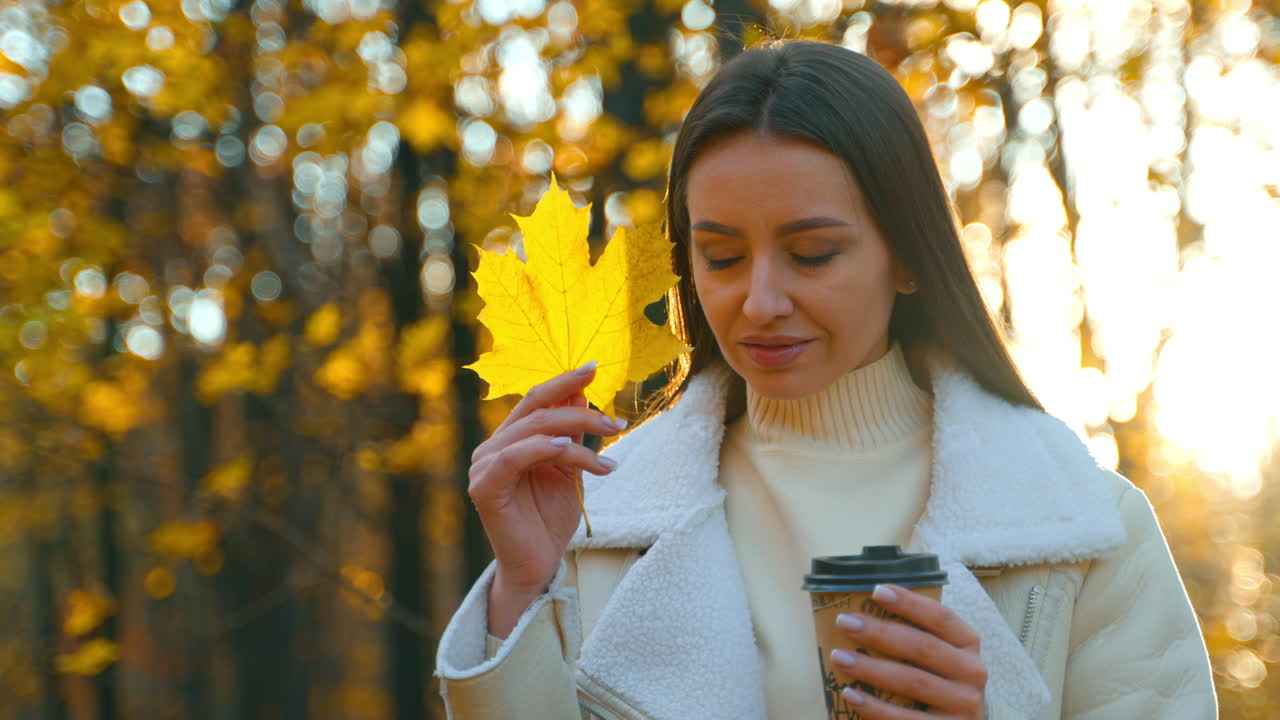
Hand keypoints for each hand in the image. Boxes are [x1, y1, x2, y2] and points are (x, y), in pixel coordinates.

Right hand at [468, 361, 626, 634]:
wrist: (540, 565)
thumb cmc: (552, 520)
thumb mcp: (570, 469)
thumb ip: (573, 433)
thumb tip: (582, 392)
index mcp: (509, 439)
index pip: (535, 398)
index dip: (565, 380)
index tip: (596, 366)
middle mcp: (492, 447)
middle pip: (536, 407)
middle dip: (580, 407)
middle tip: (617, 421)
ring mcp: (483, 466)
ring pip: (534, 429)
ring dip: (577, 434)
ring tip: (610, 453)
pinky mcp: (483, 486)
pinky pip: (516, 455)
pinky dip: (546, 448)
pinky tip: (572, 451)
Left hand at [828, 584, 986, 718]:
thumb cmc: (941, 680)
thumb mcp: (942, 654)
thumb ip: (916, 635)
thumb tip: (863, 611)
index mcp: (968, 644)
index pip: (941, 617)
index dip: (910, 603)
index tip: (877, 591)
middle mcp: (972, 672)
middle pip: (922, 647)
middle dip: (880, 633)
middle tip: (844, 622)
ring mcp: (964, 704)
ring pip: (913, 681)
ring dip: (871, 668)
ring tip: (839, 656)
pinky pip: (906, 718)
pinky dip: (875, 707)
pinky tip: (850, 694)